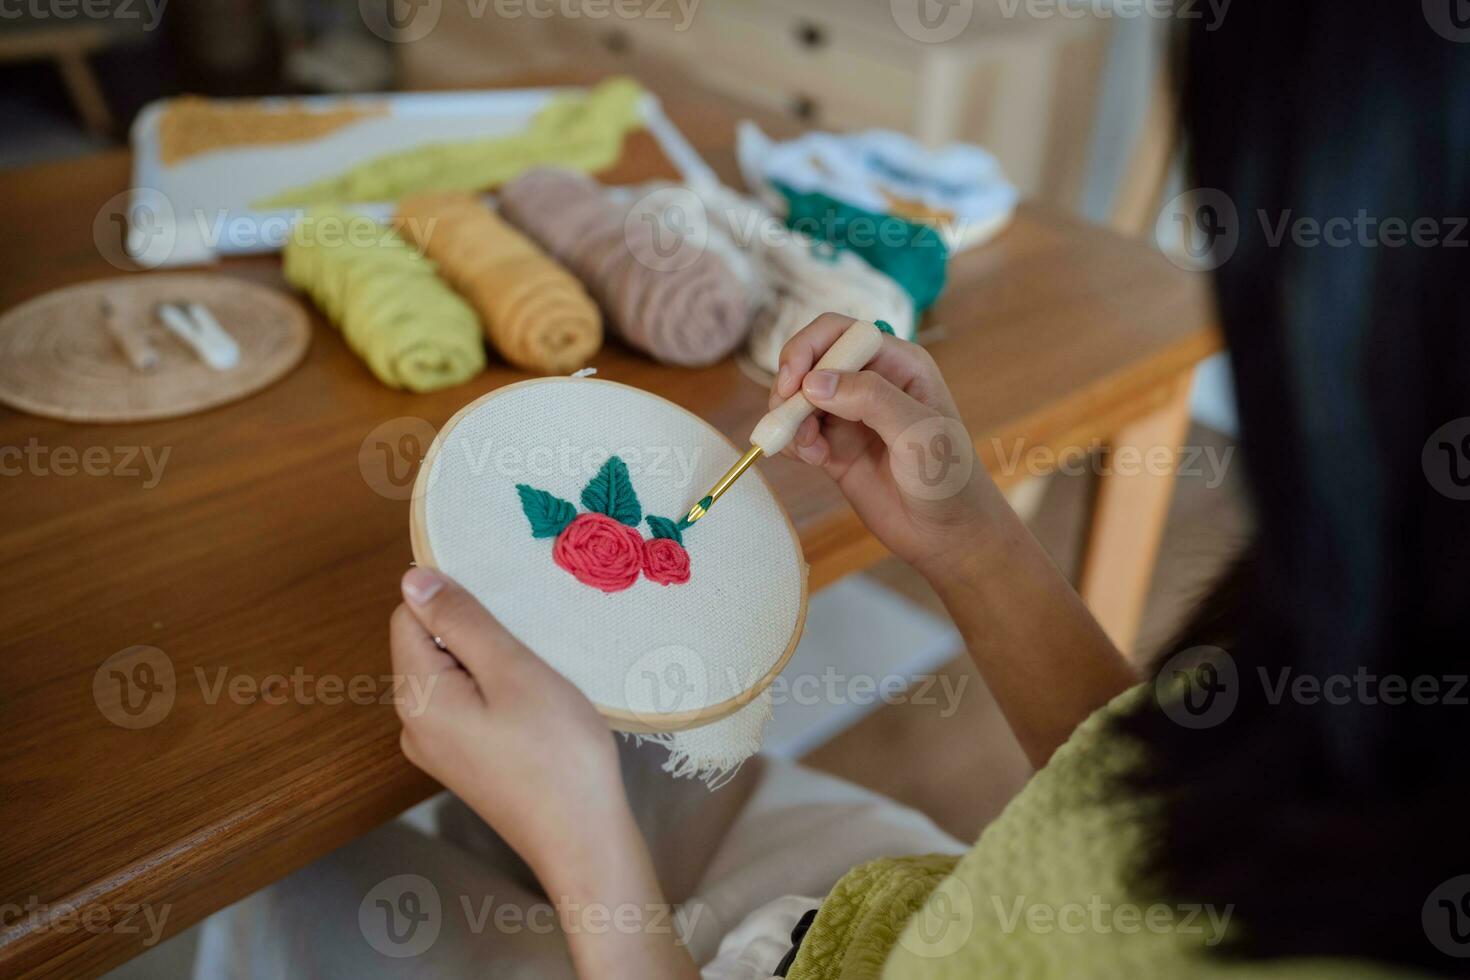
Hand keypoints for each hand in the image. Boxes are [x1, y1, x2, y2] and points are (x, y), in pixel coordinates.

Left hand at [390, 567, 626, 876]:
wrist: (583, 838)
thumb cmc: (555, 751)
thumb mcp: (512, 670)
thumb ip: (461, 621)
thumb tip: (413, 577)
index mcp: (417, 696)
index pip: (409, 616)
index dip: (453, 598)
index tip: (506, 603)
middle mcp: (413, 723)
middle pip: (427, 645)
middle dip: (473, 630)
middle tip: (529, 638)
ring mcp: (436, 748)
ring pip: (450, 674)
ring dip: (489, 660)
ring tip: (536, 669)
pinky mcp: (463, 762)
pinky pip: (466, 704)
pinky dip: (494, 690)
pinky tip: (533, 701)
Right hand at [772, 313, 1001, 578]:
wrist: (947, 535)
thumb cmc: (947, 477)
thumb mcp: (917, 432)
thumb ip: (870, 399)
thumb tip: (813, 381)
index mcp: (898, 363)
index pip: (840, 333)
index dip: (809, 348)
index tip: (793, 381)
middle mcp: (870, 382)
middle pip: (810, 361)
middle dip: (791, 385)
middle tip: (786, 418)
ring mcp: (849, 415)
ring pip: (798, 398)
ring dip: (790, 419)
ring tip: (808, 449)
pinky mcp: (835, 447)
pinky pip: (798, 432)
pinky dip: (793, 442)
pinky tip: (812, 461)